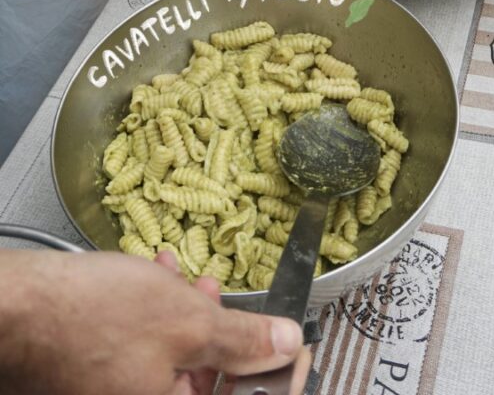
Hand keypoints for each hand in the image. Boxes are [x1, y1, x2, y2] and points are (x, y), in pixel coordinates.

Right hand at [0, 250, 309, 394]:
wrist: (23, 307)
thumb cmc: (92, 317)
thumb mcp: (186, 320)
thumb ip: (242, 339)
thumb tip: (284, 347)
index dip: (280, 375)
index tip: (296, 345)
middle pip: (215, 384)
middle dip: (228, 334)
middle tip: (227, 300)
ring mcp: (126, 392)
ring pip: (182, 360)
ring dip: (193, 315)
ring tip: (186, 280)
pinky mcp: (107, 375)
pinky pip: (151, 351)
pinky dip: (162, 316)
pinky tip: (158, 280)